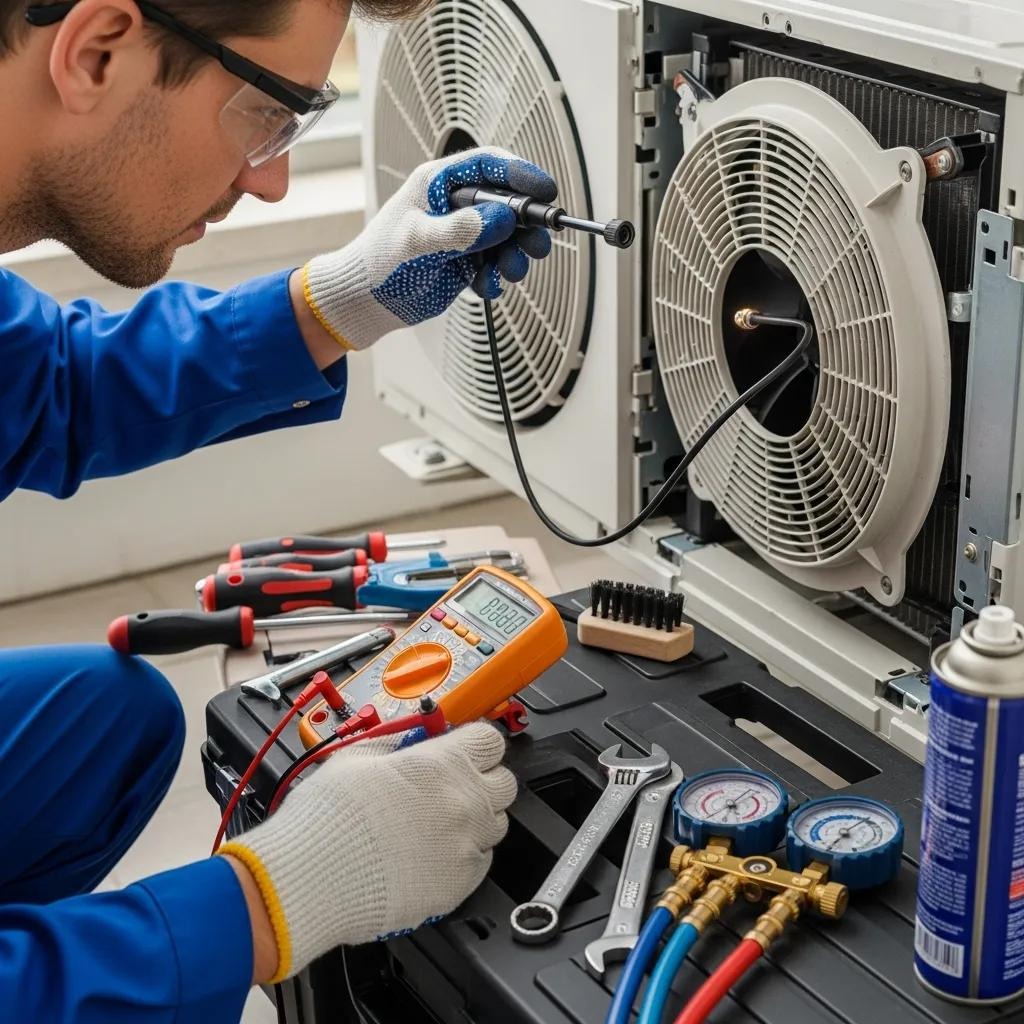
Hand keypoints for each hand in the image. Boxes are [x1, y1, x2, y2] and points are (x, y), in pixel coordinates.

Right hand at [219, 722, 516, 981]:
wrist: (311, 879)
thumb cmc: (327, 818)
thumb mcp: (356, 756)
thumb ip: (395, 745)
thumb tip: (409, 740)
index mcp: (442, 763)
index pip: (489, 740)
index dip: (474, 743)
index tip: (461, 749)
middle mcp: (463, 802)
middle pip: (504, 782)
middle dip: (481, 779)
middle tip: (450, 785)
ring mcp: (465, 846)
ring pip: (496, 824)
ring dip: (475, 819)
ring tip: (435, 823)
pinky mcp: (458, 884)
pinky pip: (480, 862)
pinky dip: (463, 856)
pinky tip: (430, 853)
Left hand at [300, 147, 555, 350]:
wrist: (364, 302)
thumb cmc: (379, 263)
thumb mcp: (416, 243)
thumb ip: (457, 230)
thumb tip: (500, 219)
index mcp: (438, 184)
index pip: (488, 166)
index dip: (520, 174)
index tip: (545, 190)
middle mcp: (454, 205)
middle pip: (506, 203)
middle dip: (526, 224)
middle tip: (538, 244)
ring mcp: (462, 234)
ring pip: (506, 237)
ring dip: (514, 255)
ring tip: (511, 271)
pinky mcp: (465, 261)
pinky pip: (494, 264)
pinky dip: (497, 277)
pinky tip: (486, 286)